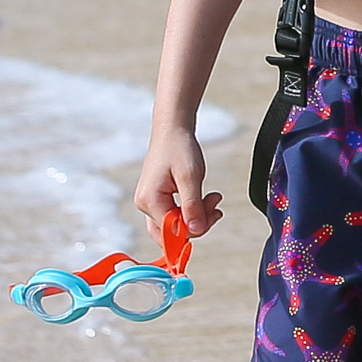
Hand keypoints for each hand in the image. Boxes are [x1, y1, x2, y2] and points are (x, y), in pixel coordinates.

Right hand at [134, 127, 223, 241]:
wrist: (172, 129)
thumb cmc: (179, 148)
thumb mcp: (190, 177)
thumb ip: (193, 206)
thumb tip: (196, 231)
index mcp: (150, 201)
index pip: (172, 232)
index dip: (195, 229)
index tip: (215, 213)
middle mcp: (145, 205)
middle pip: (172, 232)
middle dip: (197, 223)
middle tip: (216, 206)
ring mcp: (150, 202)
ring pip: (175, 223)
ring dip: (198, 215)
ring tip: (214, 198)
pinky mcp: (157, 198)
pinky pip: (174, 213)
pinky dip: (192, 208)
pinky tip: (206, 199)